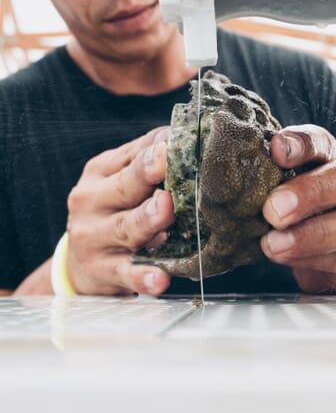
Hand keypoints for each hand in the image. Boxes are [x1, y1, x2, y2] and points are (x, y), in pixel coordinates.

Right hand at [65, 127, 173, 295]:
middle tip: (166, 163)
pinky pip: (127, 274)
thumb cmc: (111, 211)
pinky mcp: (104, 272)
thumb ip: (145, 159)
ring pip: (126, 228)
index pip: (129, 156)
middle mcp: (91, 202)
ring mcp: (95, 239)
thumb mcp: (117, 181)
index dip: (153, 149)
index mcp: (99, 173)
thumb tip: (180, 134)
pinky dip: (144, 277)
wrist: (78, 263)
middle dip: (145, 176)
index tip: (172, 143)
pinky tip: (160, 278)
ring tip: (166, 211)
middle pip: (124, 188)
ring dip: (148, 220)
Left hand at [261, 125, 335, 293]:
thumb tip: (238, 168)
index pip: (322, 141)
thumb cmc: (293, 206)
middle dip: (312, 192)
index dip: (301, 144)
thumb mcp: (277, 184)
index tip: (275, 149)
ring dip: (312, 235)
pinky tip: (283, 256)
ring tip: (272, 243)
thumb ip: (266, 173)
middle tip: (273, 210)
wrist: (321, 251)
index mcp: (331, 157)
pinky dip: (310, 258)